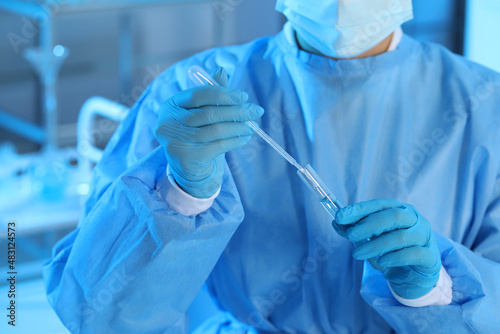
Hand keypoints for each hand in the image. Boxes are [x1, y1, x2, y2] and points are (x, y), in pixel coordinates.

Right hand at [155, 67, 263, 197]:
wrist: (189, 168)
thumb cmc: (197, 135)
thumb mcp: (201, 112)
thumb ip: (211, 93)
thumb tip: (221, 70)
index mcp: (171, 105)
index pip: (199, 94)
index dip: (223, 94)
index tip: (244, 97)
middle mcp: (168, 122)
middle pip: (209, 113)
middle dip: (237, 111)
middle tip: (256, 111)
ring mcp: (176, 141)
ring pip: (215, 130)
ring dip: (238, 127)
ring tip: (251, 126)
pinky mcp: (187, 158)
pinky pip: (218, 146)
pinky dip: (235, 141)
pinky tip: (245, 138)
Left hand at [334, 199, 441, 298]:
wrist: (414, 275)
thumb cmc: (391, 251)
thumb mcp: (371, 241)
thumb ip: (355, 232)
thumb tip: (336, 223)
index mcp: (399, 209)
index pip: (379, 205)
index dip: (359, 209)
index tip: (340, 216)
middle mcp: (414, 219)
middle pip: (393, 216)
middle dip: (368, 225)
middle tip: (350, 235)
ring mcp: (424, 236)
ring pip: (401, 236)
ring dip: (376, 245)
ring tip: (358, 254)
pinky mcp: (430, 256)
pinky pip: (412, 254)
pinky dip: (394, 257)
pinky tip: (381, 262)